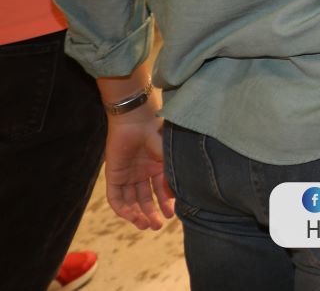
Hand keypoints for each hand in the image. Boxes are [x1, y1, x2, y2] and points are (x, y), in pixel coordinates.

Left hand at [104, 110, 174, 229]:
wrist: (137, 122)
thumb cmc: (158, 135)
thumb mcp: (169, 159)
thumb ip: (171, 179)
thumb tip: (176, 199)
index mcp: (156, 167)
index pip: (160, 191)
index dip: (165, 204)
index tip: (171, 215)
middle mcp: (141, 173)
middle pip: (144, 199)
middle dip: (150, 213)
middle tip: (157, 226)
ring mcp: (127, 175)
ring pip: (131, 201)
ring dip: (137, 214)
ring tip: (145, 225)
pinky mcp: (114, 176)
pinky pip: (116, 197)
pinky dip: (123, 209)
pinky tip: (132, 216)